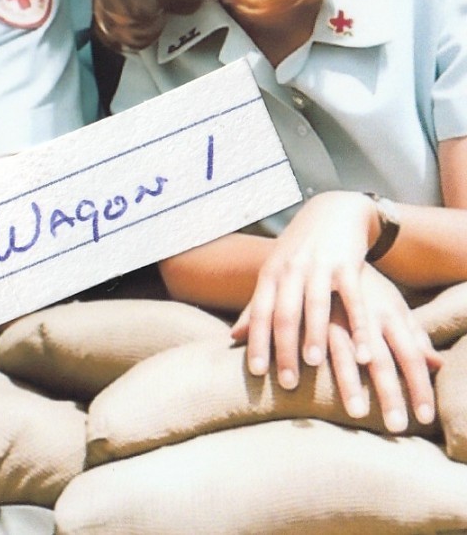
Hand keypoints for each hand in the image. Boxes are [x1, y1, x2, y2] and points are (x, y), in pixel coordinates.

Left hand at [233, 192, 437, 431]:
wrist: (333, 212)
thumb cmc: (300, 252)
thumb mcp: (274, 274)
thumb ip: (257, 306)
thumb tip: (232, 338)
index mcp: (270, 276)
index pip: (259, 313)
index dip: (257, 342)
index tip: (256, 373)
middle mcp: (291, 271)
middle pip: (283, 314)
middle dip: (282, 349)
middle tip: (285, 382)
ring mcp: (319, 267)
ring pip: (314, 306)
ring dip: (313, 336)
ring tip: (312, 365)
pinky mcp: (348, 265)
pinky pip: (353, 299)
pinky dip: (357, 326)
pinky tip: (362, 352)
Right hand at [325, 268, 436, 432]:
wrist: (333, 233)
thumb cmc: (366, 283)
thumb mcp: (393, 306)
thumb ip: (414, 337)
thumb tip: (438, 366)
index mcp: (391, 315)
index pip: (413, 357)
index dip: (420, 388)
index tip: (424, 419)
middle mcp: (367, 313)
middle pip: (384, 361)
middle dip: (392, 395)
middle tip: (398, 427)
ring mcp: (339, 309)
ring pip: (346, 351)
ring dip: (350, 383)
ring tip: (356, 413)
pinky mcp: (310, 303)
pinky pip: (312, 335)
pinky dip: (313, 354)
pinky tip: (312, 372)